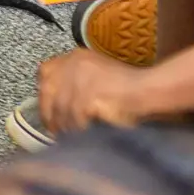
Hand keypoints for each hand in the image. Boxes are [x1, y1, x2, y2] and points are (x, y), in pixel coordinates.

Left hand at [37, 48, 151, 134]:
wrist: (148, 91)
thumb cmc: (128, 88)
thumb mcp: (97, 75)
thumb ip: (76, 82)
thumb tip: (55, 105)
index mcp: (75, 57)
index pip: (45, 73)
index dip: (45, 95)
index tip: (48, 111)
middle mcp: (73, 64)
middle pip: (48, 93)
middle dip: (50, 114)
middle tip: (56, 130)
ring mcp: (79, 79)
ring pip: (60, 110)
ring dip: (65, 126)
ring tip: (72, 137)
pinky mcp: (86, 97)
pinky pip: (74, 120)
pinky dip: (79, 130)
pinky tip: (84, 136)